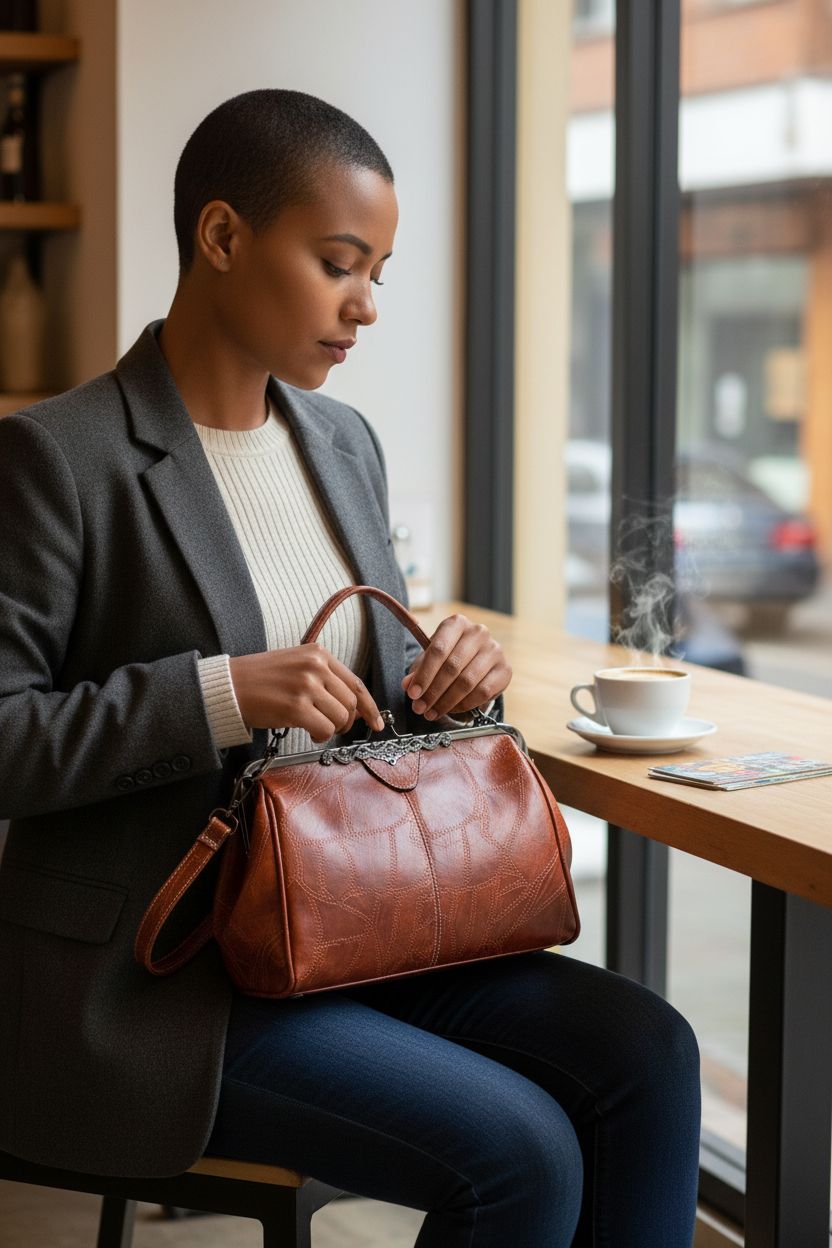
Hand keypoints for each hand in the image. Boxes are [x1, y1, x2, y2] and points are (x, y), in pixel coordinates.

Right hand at [229, 645, 383, 742]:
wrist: (229, 686)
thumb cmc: (260, 679)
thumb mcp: (297, 666)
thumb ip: (324, 679)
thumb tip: (353, 707)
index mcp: (318, 654)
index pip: (355, 683)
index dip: (369, 706)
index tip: (375, 721)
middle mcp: (315, 666)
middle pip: (350, 703)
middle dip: (346, 722)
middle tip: (334, 728)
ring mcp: (306, 686)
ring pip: (340, 718)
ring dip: (331, 729)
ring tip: (314, 727)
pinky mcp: (296, 707)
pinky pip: (323, 729)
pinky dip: (320, 736)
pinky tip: (308, 732)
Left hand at [401, 613, 511, 719]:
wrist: (477, 659)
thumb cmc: (449, 656)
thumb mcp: (430, 659)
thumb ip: (418, 670)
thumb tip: (407, 685)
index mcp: (456, 623)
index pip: (438, 649)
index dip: (424, 674)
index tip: (413, 693)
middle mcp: (478, 632)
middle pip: (452, 667)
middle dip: (433, 692)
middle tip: (420, 707)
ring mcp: (495, 650)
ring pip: (467, 681)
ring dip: (446, 701)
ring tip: (433, 712)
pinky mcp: (505, 669)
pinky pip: (483, 692)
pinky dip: (464, 704)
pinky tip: (452, 709)